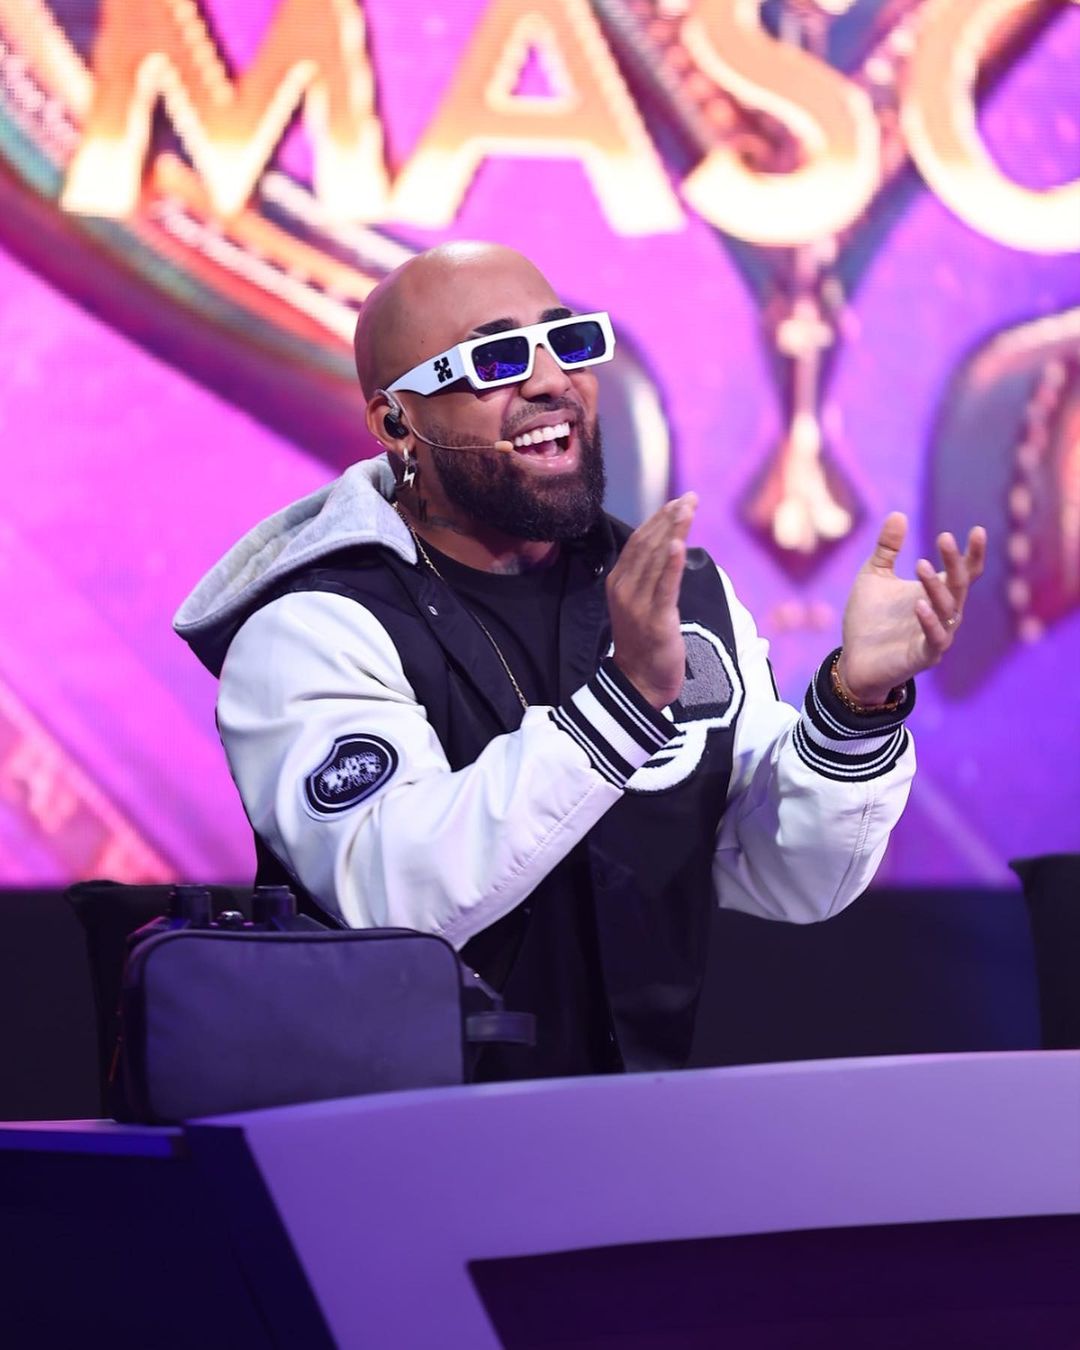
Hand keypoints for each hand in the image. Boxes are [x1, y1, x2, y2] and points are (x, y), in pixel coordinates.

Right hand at [607, 494, 696, 708]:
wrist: (639, 682)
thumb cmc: (644, 641)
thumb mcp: (640, 602)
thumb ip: (648, 576)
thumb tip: (665, 546)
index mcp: (618, 582)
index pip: (638, 542)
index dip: (658, 519)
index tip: (678, 501)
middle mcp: (624, 589)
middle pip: (648, 545)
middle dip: (670, 518)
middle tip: (690, 498)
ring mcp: (638, 604)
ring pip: (657, 559)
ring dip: (674, 531)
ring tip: (688, 509)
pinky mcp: (657, 619)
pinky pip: (665, 587)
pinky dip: (672, 564)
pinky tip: (679, 544)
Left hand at [837, 512, 986, 704]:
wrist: (854, 660)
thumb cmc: (869, 619)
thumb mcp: (874, 576)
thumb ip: (887, 549)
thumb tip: (899, 514)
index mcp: (935, 593)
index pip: (965, 572)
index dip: (973, 553)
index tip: (976, 530)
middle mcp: (943, 613)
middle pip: (959, 585)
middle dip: (955, 561)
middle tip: (944, 538)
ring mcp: (936, 635)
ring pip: (948, 609)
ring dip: (936, 586)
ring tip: (921, 564)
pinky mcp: (923, 656)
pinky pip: (935, 638)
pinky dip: (929, 621)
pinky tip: (919, 605)